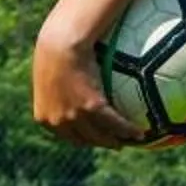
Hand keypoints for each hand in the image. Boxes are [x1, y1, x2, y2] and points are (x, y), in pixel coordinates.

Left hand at [32, 14, 146, 147]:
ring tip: (130, 140)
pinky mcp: (92, 108)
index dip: (84, 139)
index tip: (96, 137)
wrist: (59, 43)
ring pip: (102, 137)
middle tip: (116, 142)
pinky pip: (115, 123)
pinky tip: (140, 132)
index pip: (67, 136)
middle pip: (86, 140)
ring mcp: (75, 116)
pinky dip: (129, 130)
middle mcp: (58, 122)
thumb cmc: (54, 49)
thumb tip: (71, 82)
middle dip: (102, 143)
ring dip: (118, 141)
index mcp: (44, 118)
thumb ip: (59, 84)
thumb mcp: (51, 72)